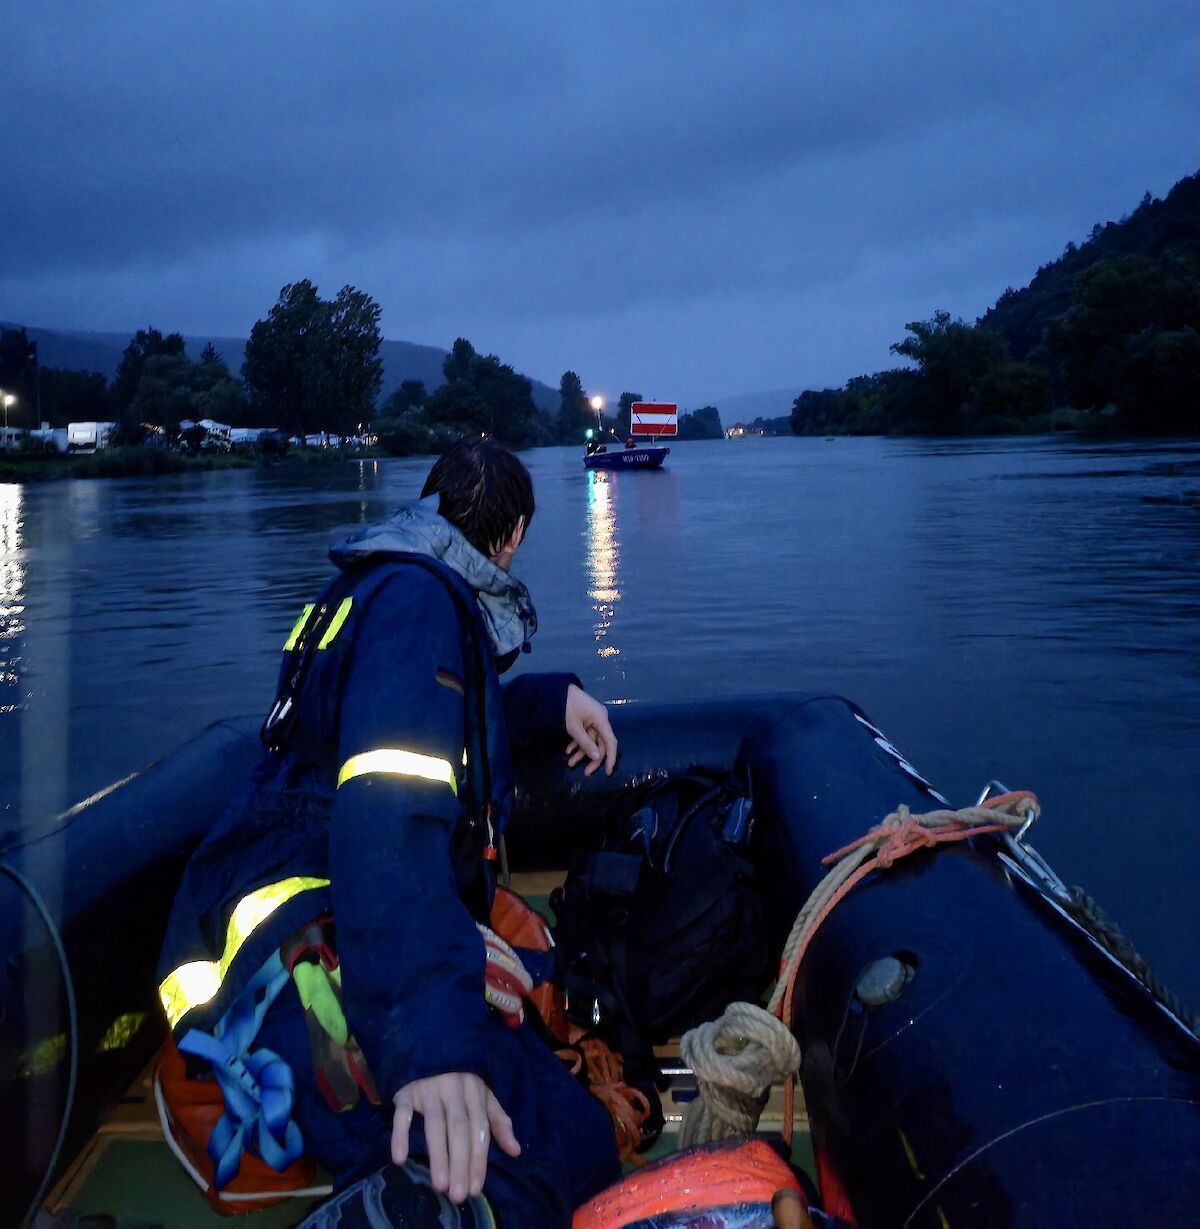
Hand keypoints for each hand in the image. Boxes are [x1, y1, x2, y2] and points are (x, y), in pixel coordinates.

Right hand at [392, 1072, 519, 1202]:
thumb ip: (498, 1121)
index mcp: (475, 1092)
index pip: (479, 1129)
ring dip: (437, 1154)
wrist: (430, 1044)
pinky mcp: (407, 1090)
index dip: (478, 1159)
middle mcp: (454, 1089)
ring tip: (440, 1184)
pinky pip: (402, 1113)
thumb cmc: (460, 1079)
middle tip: (459, 1194)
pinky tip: (399, 1158)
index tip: (476, 1188)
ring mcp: (429, 1088)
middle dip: (460, 1162)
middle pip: (459, 1129)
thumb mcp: (482, 1095)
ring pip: (435, 1124)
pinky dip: (400, 1134)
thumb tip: (516, 1151)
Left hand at [564, 683, 617, 776]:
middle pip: (601, 743)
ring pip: (591, 740)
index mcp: (601, 719)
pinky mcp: (586, 719)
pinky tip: (568, 750)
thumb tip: (596, 757)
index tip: (607, 772)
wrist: (557, 690)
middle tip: (585, 773)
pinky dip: (578, 743)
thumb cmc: (566, 706)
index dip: (610, 758)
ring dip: (582, 752)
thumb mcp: (573, 727)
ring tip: (570, 763)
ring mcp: (593, 719)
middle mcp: (600, 720)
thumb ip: (585, 743)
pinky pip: (585, 734)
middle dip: (592, 758)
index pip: (610, 742)